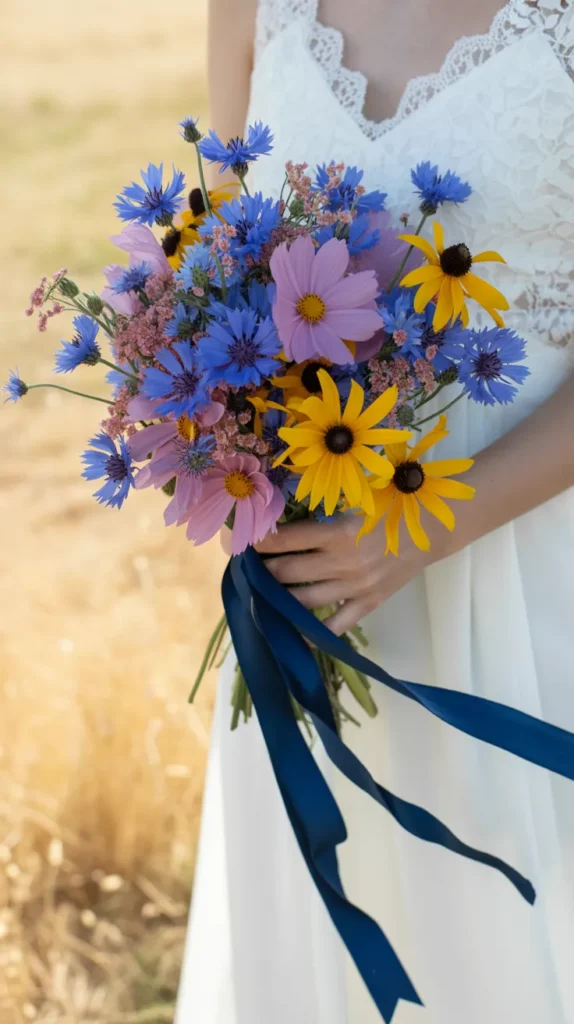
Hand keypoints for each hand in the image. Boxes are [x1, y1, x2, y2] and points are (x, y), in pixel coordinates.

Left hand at [253, 516, 437, 634]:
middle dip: (260, 571)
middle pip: (286, 573)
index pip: (285, 539)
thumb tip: (280, 524)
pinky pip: (335, 626)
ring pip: (303, 601)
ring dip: (276, 600)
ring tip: (257, 595)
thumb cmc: (389, 507)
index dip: (259, 541)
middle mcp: (343, 562)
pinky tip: (291, 636)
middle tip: (244, 568)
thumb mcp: (355, 501)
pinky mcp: (367, 604)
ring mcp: (355, 587)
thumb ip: (322, 515)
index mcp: (339, 532)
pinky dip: (311, 634)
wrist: (431, 529)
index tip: (241, 541)